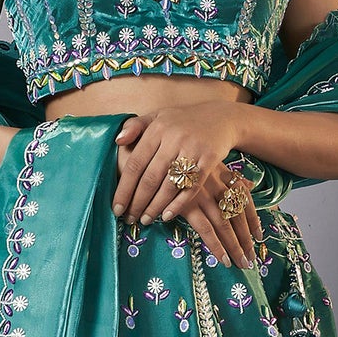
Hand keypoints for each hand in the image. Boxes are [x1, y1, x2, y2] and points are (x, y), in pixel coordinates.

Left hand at [111, 100, 263, 268]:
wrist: (221, 117)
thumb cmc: (182, 121)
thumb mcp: (157, 116)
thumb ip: (135, 126)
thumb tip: (117, 141)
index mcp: (157, 129)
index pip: (135, 164)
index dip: (124, 188)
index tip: (116, 208)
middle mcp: (174, 139)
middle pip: (150, 178)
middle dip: (138, 202)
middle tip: (130, 219)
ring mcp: (193, 149)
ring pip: (169, 186)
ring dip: (155, 207)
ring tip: (145, 220)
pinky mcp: (210, 159)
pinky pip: (192, 187)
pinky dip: (178, 204)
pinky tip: (167, 216)